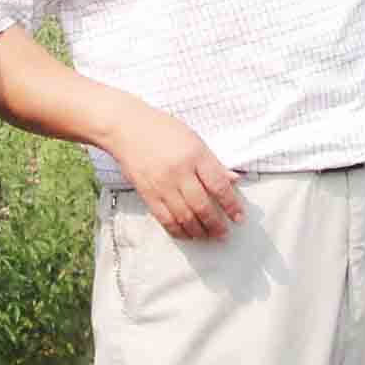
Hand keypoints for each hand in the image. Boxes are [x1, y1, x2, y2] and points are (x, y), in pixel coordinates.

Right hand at [102, 102, 242, 240]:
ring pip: (185, 217)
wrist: (126, 129)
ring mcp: (162, 185)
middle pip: (202, 206)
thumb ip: (213, 162)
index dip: (231, 205)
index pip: (218, 186)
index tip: (238, 217)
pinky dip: (178, 231)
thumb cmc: (162, 130)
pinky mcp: (147, 194)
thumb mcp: (194, 140)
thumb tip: (234, 179)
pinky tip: (187, 234)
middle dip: (216, 224)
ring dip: (199, 231)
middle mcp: (179, 172)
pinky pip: (165, 219)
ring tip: (208, 236)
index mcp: (195, 155)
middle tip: (224, 233)